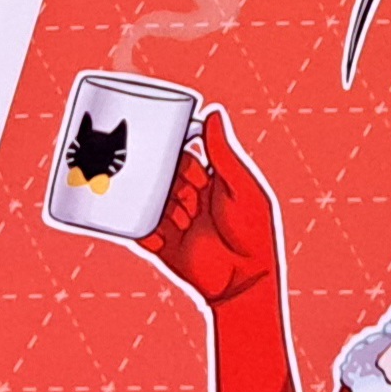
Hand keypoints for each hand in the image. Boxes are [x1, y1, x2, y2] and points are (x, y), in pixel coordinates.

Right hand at [143, 107, 280, 301]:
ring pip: (150, 202)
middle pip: (163, 177)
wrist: (245, 279)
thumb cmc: (252, 230)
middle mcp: (187, 198)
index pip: (184, 157)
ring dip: (161, 208)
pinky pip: (139, 232)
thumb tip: (212, 111)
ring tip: (184, 221)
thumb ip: (223, 153)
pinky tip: (159, 235)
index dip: (184, 159)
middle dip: (169, 183)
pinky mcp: (160, 245)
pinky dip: (142, 230)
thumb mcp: (240, 186)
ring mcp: (171, 221)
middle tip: (190, 200)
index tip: (186, 164)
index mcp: (208, 180)